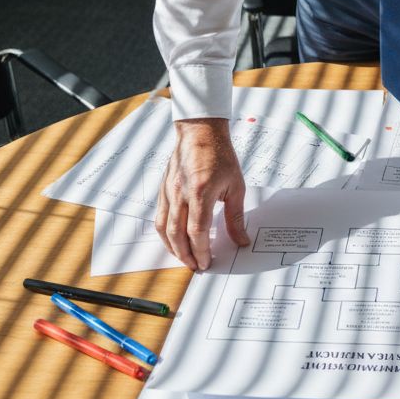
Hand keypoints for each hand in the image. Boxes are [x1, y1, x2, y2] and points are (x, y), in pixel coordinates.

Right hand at [155, 118, 249, 271]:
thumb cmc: (219, 155)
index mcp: (201, 192)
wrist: (200, 132)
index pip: (197, 231)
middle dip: (185, 255)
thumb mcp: (236, 186)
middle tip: (195, 266)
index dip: (201, 251)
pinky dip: (165, 233)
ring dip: (172, 247)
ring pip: (163, 228)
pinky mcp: (163, 190)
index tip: (207, 262)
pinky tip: (174, 240)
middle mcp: (180, 193)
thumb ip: (235, 217)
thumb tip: (241, 240)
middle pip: (177, 234)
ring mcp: (169, 191)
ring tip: (184, 258)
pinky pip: (159, 217)